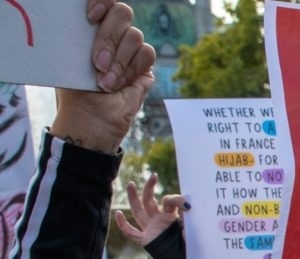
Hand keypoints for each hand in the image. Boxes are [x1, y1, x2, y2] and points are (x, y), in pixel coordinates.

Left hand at [50, 2, 154, 152]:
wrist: (91, 123)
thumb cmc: (74, 95)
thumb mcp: (69, 64)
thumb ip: (79, 41)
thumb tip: (86, 24)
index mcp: (89, 28)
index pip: (102, 1)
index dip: (101, 2)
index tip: (90, 17)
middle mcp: (111, 35)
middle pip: (122, 13)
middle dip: (109, 38)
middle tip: (97, 63)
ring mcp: (129, 50)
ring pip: (135, 36)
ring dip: (120, 61)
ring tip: (105, 83)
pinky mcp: (144, 67)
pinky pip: (147, 54)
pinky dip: (132, 70)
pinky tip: (119, 85)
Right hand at [114, 174, 187, 246]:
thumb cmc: (189, 245)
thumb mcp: (192, 230)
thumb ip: (189, 219)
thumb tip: (188, 207)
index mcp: (170, 216)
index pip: (169, 201)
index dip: (177, 200)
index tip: (187, 205)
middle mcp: (158, 220)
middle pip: (149, 200)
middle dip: (149, 187)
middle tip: (154, 176)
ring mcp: (150, 228)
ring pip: (138, 211)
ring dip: (133, 197)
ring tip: (131, 183)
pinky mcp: (145, 240)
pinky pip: (131, 231)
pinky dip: (123, 224)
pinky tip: (117, 213)